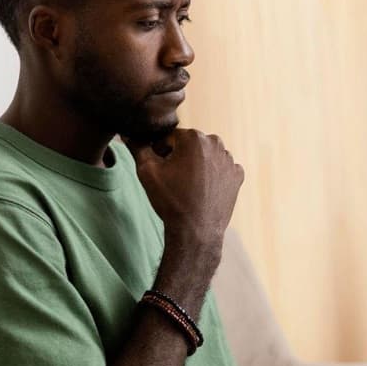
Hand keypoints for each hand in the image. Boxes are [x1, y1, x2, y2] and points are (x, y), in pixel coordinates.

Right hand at [126, 129, 243, 250]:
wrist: (196, 231)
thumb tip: (129, 134)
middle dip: (179, 157)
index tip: (159, 169)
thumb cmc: (171, 200)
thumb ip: (137, 146)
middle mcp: (215, 143)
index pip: (169, 137)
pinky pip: (220, 169)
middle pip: (189, 145)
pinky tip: (202, 190)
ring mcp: (229, 160)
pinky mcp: (237, 175)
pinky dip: (212, 176)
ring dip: (196, 165)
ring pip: (205, 156)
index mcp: (194, 137)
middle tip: (173, 179)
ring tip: (187, 186)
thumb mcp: (146, 171)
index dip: (159, 152)